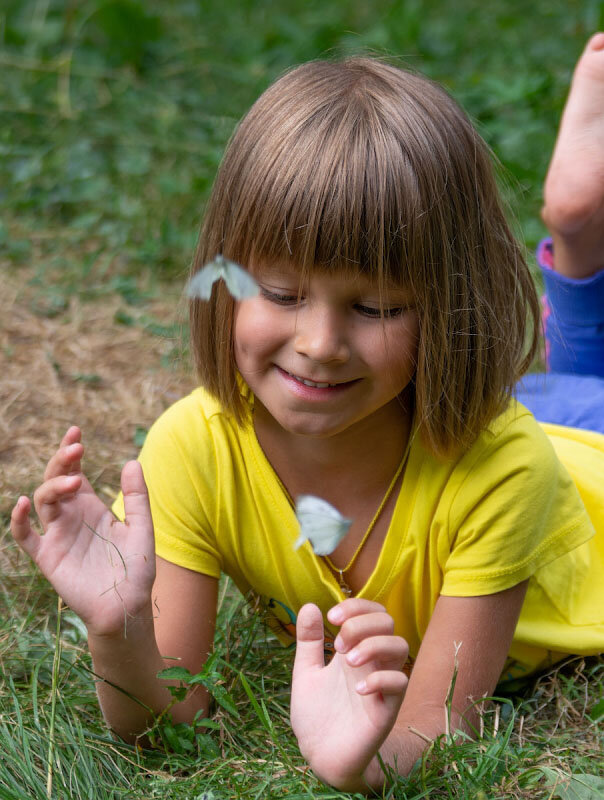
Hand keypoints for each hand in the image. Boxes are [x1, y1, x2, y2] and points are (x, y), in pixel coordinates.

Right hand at [10, 427, 155, 637]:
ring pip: (43, 500)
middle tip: (76, 446)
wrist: (127, 606)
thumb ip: (138, 497)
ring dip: (54, 485)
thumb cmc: (136, 568)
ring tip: (74, 479)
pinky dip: (18, 520)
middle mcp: (71, 516)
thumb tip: (131, 461)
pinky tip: (23, 503)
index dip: (71, 452)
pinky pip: (25, 537)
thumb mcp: (142, 528)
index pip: (75, 471)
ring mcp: (57, 535)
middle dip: (62, 460)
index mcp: (91, 506)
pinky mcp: (47, 557)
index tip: (76, 432)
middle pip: (56, 479)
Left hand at [291, 599, 408, 791]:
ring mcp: (380, 684)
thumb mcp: (305, 671)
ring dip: (374, 645)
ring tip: (347, 660)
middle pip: (387, 622)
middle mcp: (371, 662)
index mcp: (353, 649)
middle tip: (339, 645)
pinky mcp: (385, 710)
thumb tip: (309, 605)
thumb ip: (309, 640)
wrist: (319, 755)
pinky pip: (399, 684)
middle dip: (361, 624)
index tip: (331, 617)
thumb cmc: (315, 713)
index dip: (356, 606)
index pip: (371, 612)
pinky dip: (379, 679)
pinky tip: (356, 688)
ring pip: (400, 646)